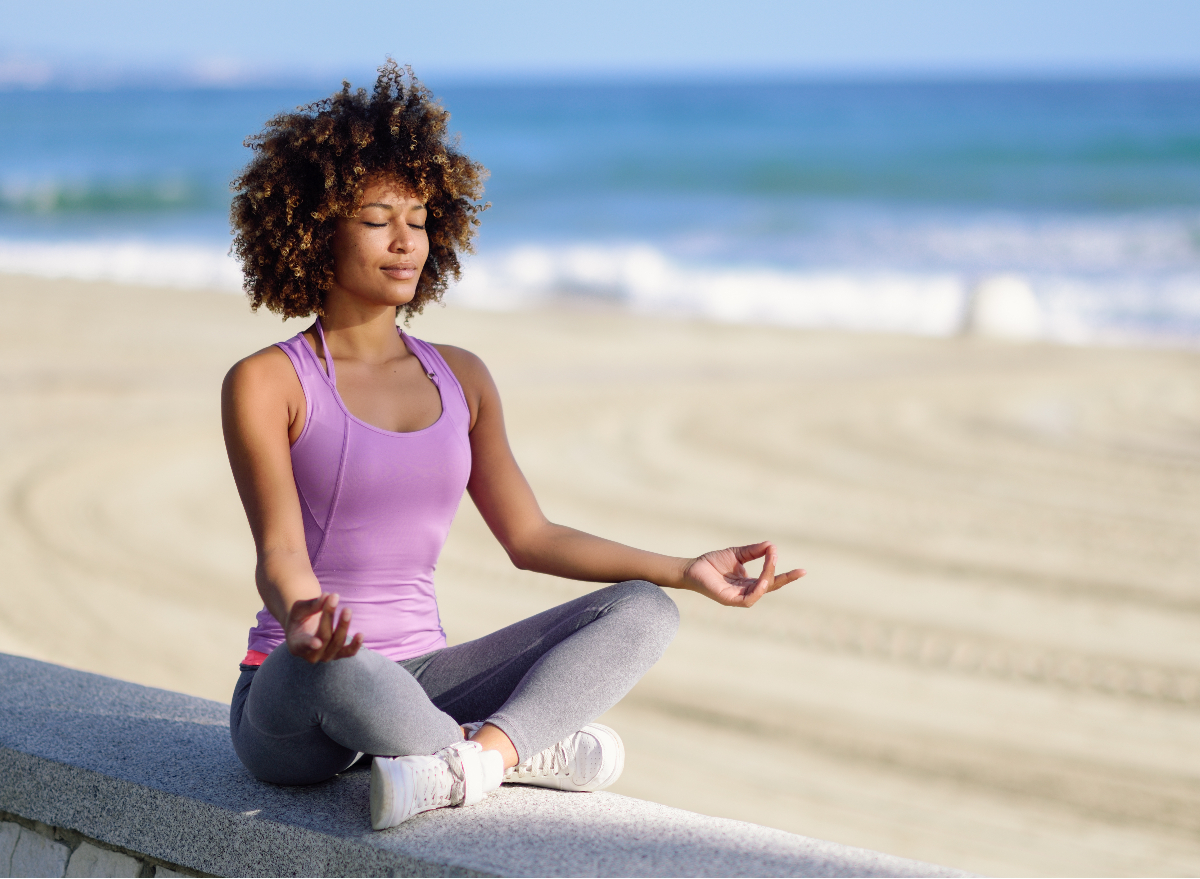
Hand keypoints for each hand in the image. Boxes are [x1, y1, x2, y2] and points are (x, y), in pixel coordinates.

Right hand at [285, 592, 363, 662]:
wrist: (304, 629)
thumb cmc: (299, 617)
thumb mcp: (300, 609)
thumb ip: (312, 605)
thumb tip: (328, 596)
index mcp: (296, 645)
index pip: (303, 645)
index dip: (310, 644)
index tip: (317, 643)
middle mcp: (311, 655)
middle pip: (324, 637)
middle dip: (329, 617)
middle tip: (334, 598)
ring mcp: (325, 656)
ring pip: (337, 642)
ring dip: (343, 626)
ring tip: (347, 609)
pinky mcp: (338, 654)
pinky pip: (348, 652)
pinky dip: (355, 645)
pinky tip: (360, 635)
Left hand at [681, 541, 804, 607]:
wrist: (693, 567)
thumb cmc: (713, 562)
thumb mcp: (738, 554)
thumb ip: (754, 551)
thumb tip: (771, 545)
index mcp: (750, 582)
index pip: (772, 580)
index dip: (787, 577)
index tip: (803, 571)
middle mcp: (747, 591)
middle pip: (771, 586)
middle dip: (785, 578)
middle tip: (799, 571)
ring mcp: (740, 597)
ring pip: (761, 591)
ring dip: (769, 578)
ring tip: (771, 563)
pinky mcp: (731, 600)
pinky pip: (749, 599)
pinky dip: (758, 591)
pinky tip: (762, 581)